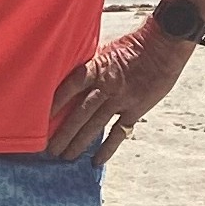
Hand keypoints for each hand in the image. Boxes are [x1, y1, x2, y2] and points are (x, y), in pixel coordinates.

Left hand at [45, 20, 192, 164]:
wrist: (164, 46)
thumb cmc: (135, 44)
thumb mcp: (107, 49)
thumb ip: (91, 64)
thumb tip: (72, 72)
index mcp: (96, 67)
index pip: (70, 86)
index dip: (55, 102)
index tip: (40, 117)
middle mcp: (106, 86)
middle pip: (80, 112)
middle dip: (63, 132)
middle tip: (49, 149)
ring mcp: (121, 100)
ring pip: (95, 125)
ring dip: (79, 142)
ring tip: (65, 156)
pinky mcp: (135, 110)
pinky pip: (118, 132)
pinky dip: (107, 148)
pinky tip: (96, 161)